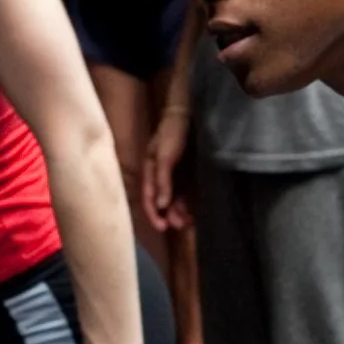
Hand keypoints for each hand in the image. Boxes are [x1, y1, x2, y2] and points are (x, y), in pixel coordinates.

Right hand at [142, 102, 192, 237]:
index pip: (148, 199)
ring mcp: (173, 177)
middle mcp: (160, 178)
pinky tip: (194, 212)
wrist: (186, 116)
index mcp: (149, 173)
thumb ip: (162, 181)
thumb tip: (161, 205)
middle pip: (162, 203)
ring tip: (189, 222)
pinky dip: (188, 205)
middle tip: (180, 226)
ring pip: (174, 201)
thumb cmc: (171, 134)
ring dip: (179, 213)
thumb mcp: (164, 156)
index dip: (154, 215)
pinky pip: (186, 195)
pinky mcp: (186, 176)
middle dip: (169, 216)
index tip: (163, 227)